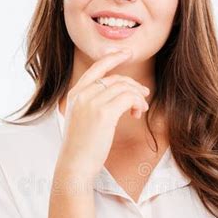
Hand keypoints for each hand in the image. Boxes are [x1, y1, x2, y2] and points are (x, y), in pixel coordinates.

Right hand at [56, 49, 150, 178]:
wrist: (74, 165)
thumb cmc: (80, 148)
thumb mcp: (80, 119)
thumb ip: (91, 104)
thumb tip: (116, 97)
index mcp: (74, 94)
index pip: (96, 68)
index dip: (113, 58)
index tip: (127, 53)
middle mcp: (82, 94)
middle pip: (115, 78)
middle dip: (133, 85)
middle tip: (143, 96)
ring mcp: (92, 102)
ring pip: (124, 87)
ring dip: (137, 97)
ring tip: (139, 110)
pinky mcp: (104, 113)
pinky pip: (129, 97)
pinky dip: (137, 103)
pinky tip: (137, 114)